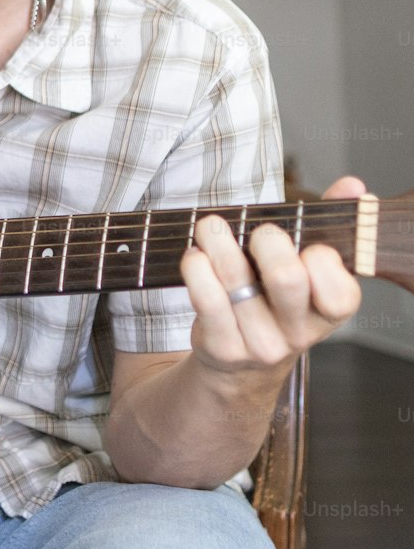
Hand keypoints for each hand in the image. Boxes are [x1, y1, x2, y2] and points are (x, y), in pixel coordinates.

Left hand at [181, 176, 363, 378]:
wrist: (242, 363)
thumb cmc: (276, 299)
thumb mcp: (307, 269)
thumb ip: (328, 223)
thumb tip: (352, 185)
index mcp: (329, 312)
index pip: (339, 292)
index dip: (322, 260)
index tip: (306, 244)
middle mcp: (299, 334)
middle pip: (286, 279)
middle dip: (267, 240)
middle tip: (258, 231)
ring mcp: (261, 344)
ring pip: (237, 282)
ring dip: (218, 243)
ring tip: (209, 227)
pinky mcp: (224, 348)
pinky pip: (207, 300)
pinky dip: (197, 269)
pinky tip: (195, 256)